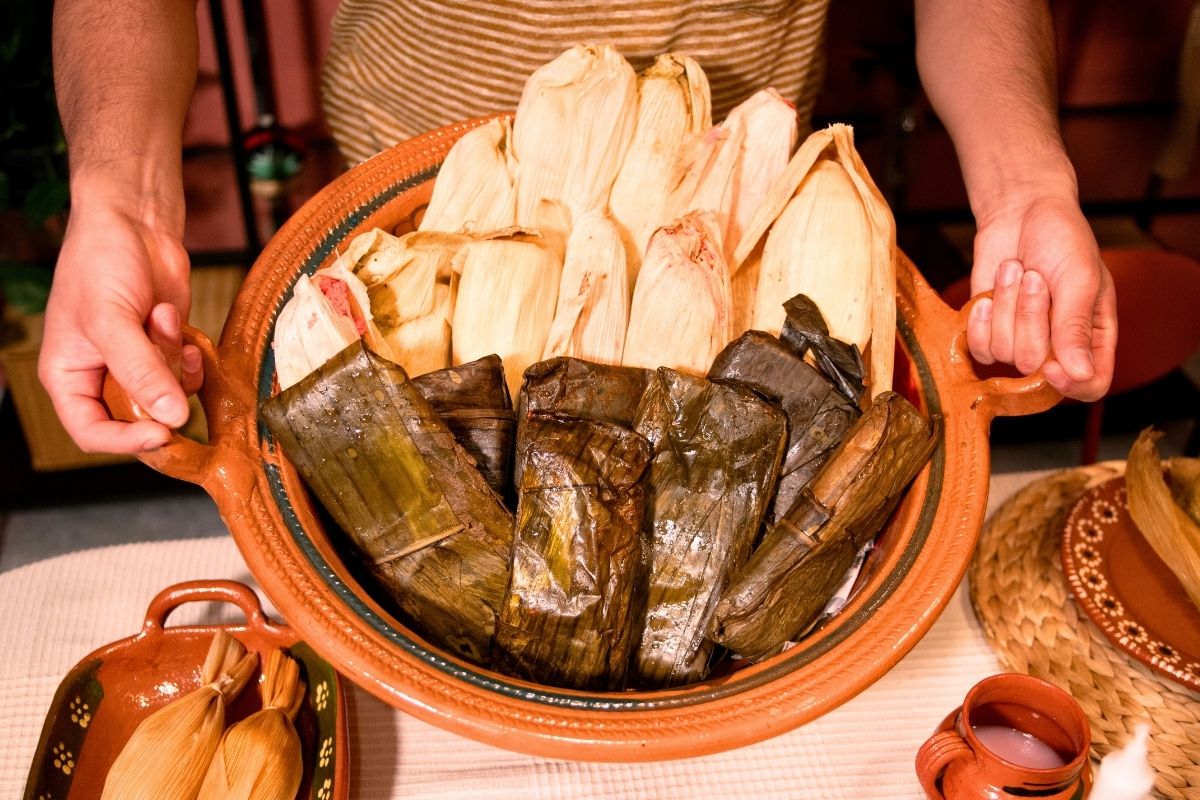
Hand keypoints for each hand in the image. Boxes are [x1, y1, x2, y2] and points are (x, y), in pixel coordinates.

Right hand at [39, 198, 202, 452]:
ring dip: (173, 363)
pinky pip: (186, 376)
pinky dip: (188, 355)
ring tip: (158, 317)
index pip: (93, 433)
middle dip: (158, 392)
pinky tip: (174, 322)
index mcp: (69, 377)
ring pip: (168, 398)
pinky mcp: (166, 351)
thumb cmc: (101, 262)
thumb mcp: (112, 320)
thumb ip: (141, 371)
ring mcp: (138, 365)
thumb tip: (172, 418)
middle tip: (170, 364)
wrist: (134, 224)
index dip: (126, 441)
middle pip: (137, 420)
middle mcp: (102, 377)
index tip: (162, 432)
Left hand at [965, 192, 1116, 401]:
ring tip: (1016, 271)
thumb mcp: (1079, 278)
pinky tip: (989, 292)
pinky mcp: (990, 332)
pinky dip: (980, 319)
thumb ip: (1076, 327)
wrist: (1020, 212)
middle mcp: (1058, 345)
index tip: (1052, 364)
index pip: (1089, 385)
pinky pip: (980, 348)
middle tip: (1034, 277)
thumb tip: (1080, 374)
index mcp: (1094, 336)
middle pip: (1035, 367)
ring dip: (1005, 307)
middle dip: (1029, 318)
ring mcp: (1021, 340)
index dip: (1070, 385)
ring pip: (1005, 354)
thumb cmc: (1062, 239)